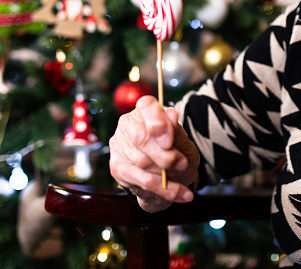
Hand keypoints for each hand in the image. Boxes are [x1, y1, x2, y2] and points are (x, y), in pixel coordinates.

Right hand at [109, 96, 199, 211]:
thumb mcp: (183, 141)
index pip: (147, 106)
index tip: (169, 141)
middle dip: (164, 155)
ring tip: (182, 175)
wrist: (171, 175)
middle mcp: (128, 124)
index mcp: (145, 110)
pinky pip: (143, 181)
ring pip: (142, 162)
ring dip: (166, 173)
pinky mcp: (117, 167)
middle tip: (181, 163)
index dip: (157, 123)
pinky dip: (165, 190)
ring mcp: (119, 145)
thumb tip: (171, 114)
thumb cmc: (176, 150)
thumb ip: (176, 131)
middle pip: (141, 138)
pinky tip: (182, 194)